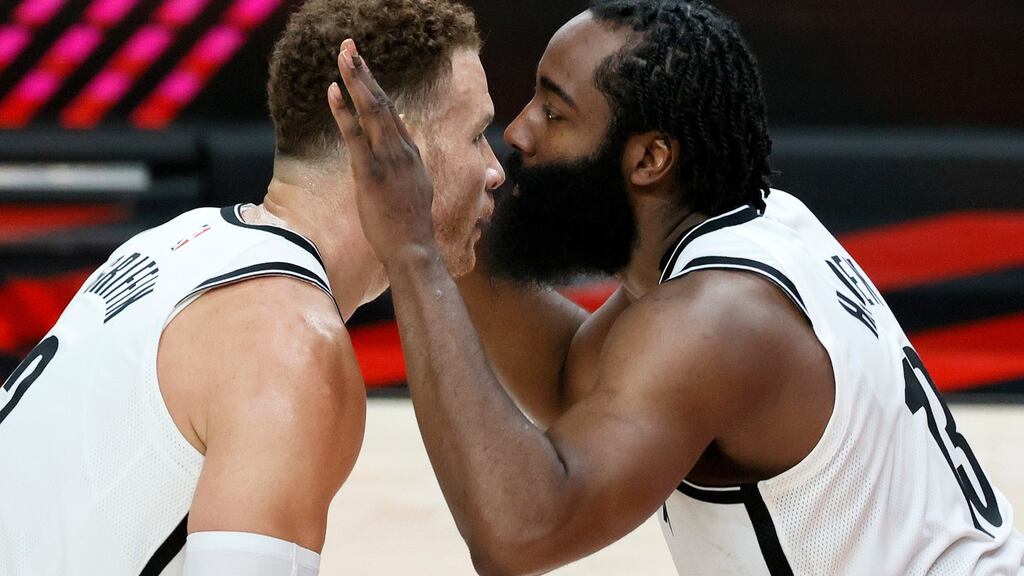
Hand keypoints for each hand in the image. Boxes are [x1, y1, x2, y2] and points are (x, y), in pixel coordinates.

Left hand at [327, 38, 438, 265]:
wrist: (414, 249)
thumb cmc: (410, 226)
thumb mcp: (415, 189)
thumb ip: (408, 164)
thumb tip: (402, 140)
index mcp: (412, 154)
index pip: (392, 114)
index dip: (375, 89)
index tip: (361, 70)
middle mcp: (402, 151)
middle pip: (382, 102)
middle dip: (365, 73)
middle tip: (350, 47)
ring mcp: (388, 160)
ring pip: (372, 111)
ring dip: (356, 81)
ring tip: (343, 56)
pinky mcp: (371, 174)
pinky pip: (355, 136)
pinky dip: (343, 112)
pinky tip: (332, 90)